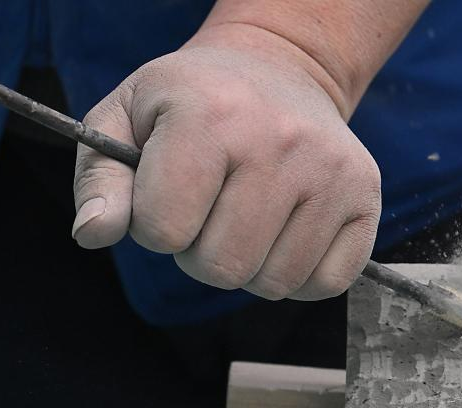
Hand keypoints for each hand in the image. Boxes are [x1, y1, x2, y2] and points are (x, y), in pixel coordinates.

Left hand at [72, 23, 380, 299]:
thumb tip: (94, 234)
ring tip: (248, 224)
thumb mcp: (127, 118)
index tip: (170, 197)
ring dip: (251, 269)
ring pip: (274, 283)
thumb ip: (101, 180)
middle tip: (211, 216)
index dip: (155, 228)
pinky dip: (299, 280)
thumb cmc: (193, 102)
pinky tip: (287, 240)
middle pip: (222, 268)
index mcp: (211, 116)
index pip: (164, 231)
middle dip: (202, 256)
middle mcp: (281, 141)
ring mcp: (332, 172)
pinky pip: (327, 283)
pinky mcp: (366, 198)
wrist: (280, 70)